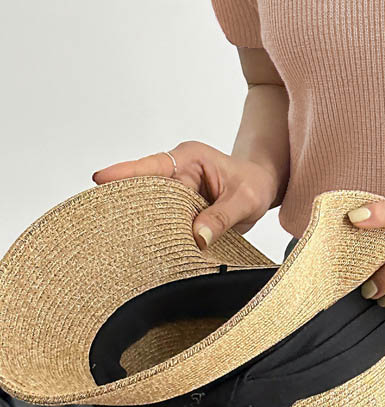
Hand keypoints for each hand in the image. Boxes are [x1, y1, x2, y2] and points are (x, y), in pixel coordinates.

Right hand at [92, 141, 281, 248]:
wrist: (262, 187)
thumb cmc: (255, 185)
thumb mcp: (247, 200)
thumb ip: (223, 217)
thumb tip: (199, 237)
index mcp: (190, 159)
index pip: (153, 166)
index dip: (125, 173)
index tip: (99, 178)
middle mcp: (176, 171)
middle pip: (142, 188)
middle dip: (126, 204)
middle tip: (104, 222)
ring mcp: (173, 190)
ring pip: (148, 207)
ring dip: (140, 223)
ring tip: (120, 240)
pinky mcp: (174, 208)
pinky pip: (159, 219)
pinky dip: (153, 232)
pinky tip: (142, 248)